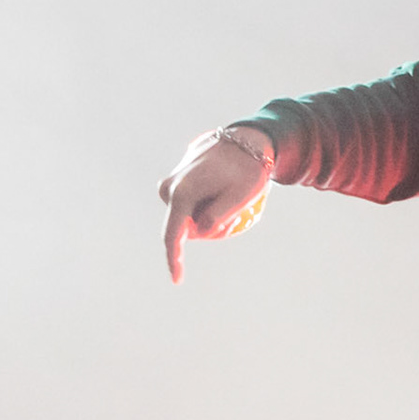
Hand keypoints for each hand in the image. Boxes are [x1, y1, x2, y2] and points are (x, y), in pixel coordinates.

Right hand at [158, 127, 273, 283]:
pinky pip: (190, 204)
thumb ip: (217, 217)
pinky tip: (224, 194)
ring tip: (232, 200)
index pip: (173, 234)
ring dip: (209, 217)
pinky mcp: (178, 179)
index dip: (174, 259)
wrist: (246, 139)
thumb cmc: (247, 169)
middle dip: (209, 230)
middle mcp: (170, 188)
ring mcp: (172, 182)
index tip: (177, 280)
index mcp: (182, 193)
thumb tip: (200, 231)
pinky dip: (207, 206)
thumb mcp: (240, 197)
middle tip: (236, 214)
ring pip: (189, 216)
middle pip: (186, 228)